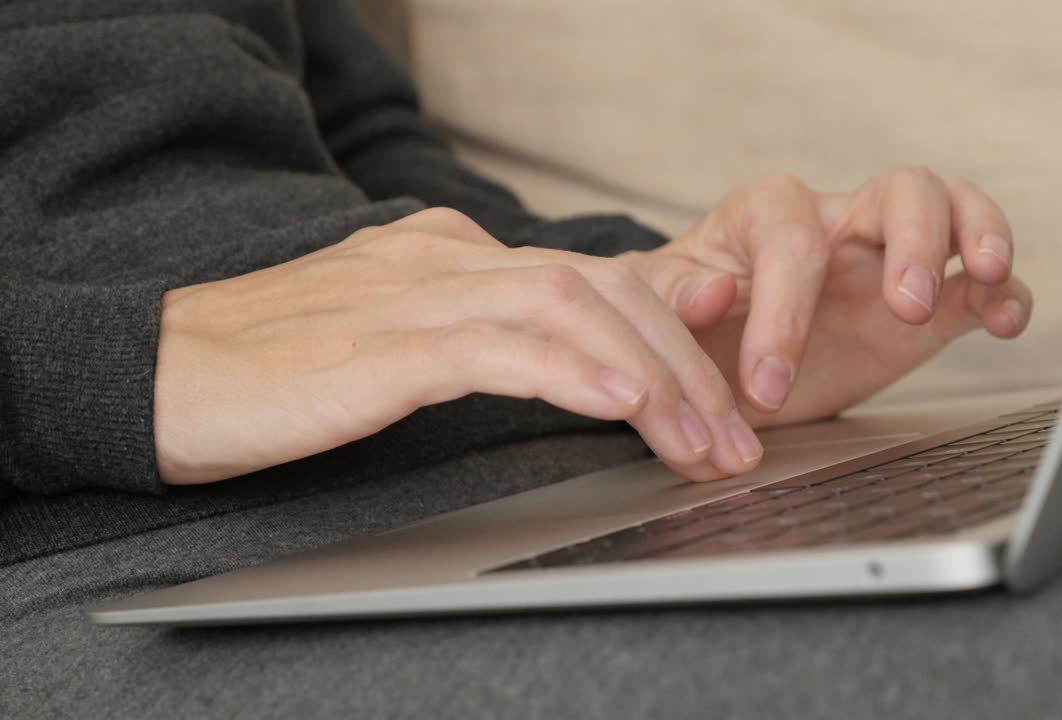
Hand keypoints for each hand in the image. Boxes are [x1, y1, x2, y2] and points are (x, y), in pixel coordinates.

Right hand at [154, 208, 763, 484]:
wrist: (152, 372)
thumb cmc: (271, 371)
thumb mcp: (392, 342)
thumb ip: (470, 335)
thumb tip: (551, 359)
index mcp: (451, 258)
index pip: (587, 280)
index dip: (667, 335)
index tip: (716, 398)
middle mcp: (444, 260)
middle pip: (597, 290)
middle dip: (682, 367)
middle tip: (732, 441)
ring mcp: (412, 293)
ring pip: (565, 309)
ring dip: (648, 377)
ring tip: (700, 441)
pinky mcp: (378, 342)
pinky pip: (494, 346)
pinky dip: (567, 369)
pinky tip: (619, 402)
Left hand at [621, 170, 1032, 427]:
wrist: (713, 358)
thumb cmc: (686, 323)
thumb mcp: (657, 310)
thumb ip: (674, 298)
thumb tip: (713, 293)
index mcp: (765, 215)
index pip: (791, 239)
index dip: (783, 310)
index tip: (766, 385)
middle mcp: (837, 222)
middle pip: (899, 190)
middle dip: (913, 239)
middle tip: (903, 304)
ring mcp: (889, 259)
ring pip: (953, 211)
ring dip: (976, 236)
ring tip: (982, 277)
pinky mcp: (926, 307)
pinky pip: (978, 284)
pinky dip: (1003, 293)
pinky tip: (1006, 318)